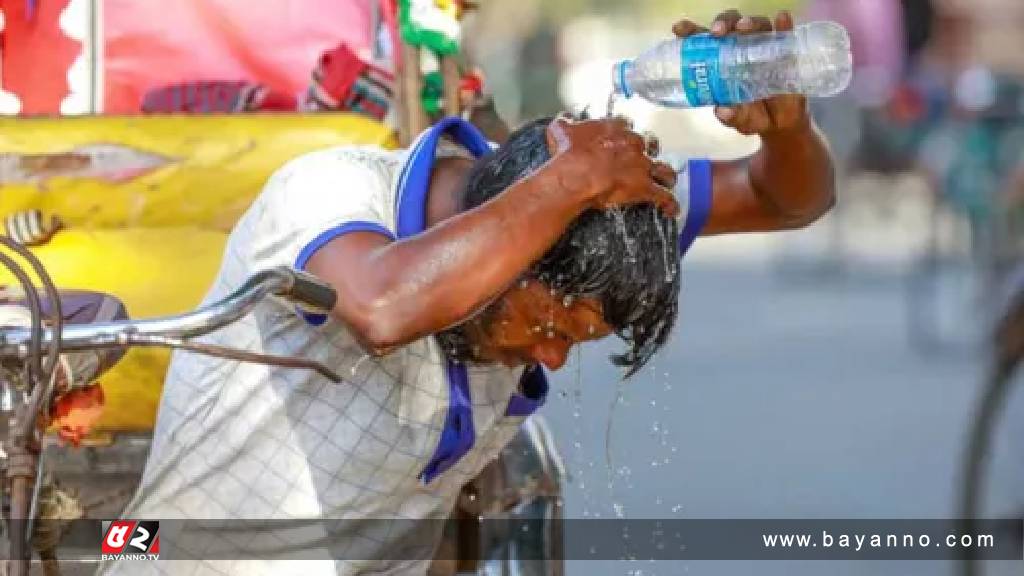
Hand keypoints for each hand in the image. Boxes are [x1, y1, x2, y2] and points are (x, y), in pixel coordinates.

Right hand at [545, 115, 679, 216]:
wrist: (575, 176)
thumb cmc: (568, 154)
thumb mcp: (560, 131)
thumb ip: (565, 122)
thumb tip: (564, 119)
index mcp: (616, 128)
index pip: (627, 124)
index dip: (626, 132)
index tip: (623, 137)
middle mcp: (633, 144)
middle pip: (650, 144)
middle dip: (649, 151)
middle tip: (645, 158)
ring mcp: (642, 166)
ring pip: (664, 169)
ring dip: (666, 175)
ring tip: (667, 181)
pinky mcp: (644, 187)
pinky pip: (664, 196)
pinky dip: (670, 204)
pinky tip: (672, 210)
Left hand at [672, 10, 809, 135]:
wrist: (780, 123)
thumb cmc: (753, 115)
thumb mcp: (741, 120)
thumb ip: (732, 117)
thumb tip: (723, 111)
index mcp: (720, 62)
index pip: (703, 41)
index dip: (690, 31)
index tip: (679, 29)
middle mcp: (740, 49)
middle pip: (729, 26)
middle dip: (722, 23)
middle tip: (718, 32)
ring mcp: (763, 48)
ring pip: (755, 26)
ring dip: (749, 22)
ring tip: (743, 28)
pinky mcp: (785, 51)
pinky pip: (784, 34)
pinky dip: (783, 26)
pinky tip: (781, 20)